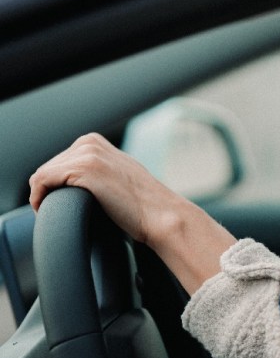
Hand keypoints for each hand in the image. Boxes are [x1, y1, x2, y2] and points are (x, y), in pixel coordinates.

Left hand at [29, 133, 235, 293]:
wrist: (162, 215)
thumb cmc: (143, 206)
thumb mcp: (117, 176)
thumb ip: (98, 171)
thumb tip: (79, 184)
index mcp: (95, 142)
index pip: (57, 162)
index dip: (53, 185)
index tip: (58, 204)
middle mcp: (89, 142)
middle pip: (48, 167)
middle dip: (48, 191)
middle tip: (57, 212)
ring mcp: (88, 154)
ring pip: (42, 175)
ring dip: (43, 196)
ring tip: (54, 214)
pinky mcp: (84, 169)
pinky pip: (42, 181)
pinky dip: (38, 198)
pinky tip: (47, 211)